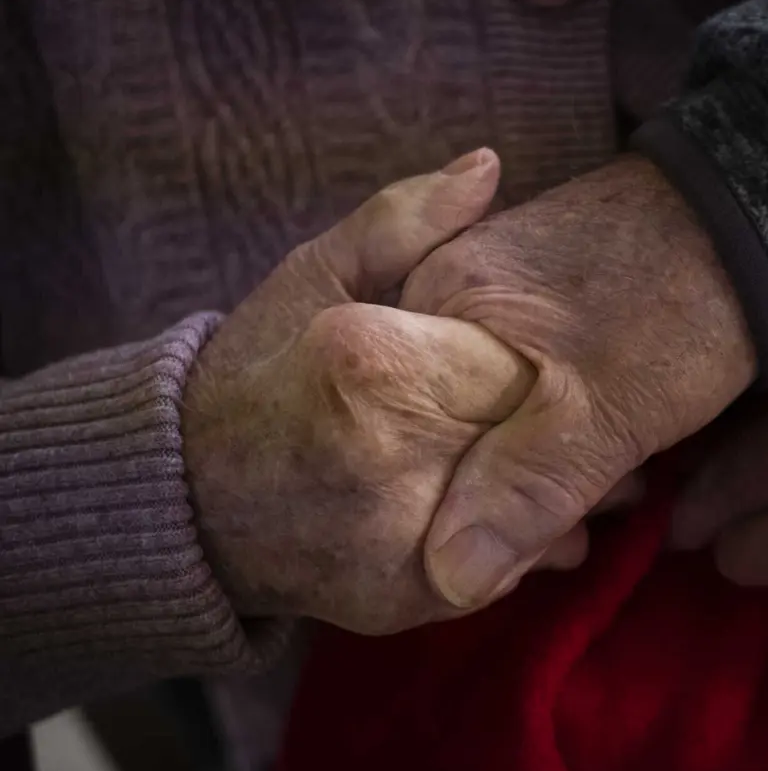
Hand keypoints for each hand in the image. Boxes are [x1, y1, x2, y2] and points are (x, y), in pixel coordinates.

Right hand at [182, 151, 583, 634]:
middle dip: (562, 421)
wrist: (190, 501)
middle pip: (539, 441)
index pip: (521, 363)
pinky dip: (520, 535)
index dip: (542, 359)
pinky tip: (506, 504)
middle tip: (574, 398)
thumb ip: (407, 222)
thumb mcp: (317, 276)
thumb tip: (488, 166)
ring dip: (557, 484)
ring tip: (541, 450)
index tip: (545, 351)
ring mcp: (399, 548)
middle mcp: (388, 467)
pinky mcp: (408, 604)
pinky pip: (507, 565)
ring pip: (539, 512)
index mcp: (371, 369)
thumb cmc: (259, 370)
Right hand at [399, 156, 756, 608]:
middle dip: (495, 482)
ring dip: (529, 458)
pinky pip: (507, 380)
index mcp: (434, 305)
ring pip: (475, 407)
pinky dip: (545, 421)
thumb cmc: (681, 311)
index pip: (398, 430)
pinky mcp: (526, 290)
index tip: (524, 535)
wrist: (754, 220)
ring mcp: (484, 281)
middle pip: (433, 422)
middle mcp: (439, 286)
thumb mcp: (607, 412)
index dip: (448, 499)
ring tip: (602, 486)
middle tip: (581, 513)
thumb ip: (528, 487)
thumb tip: (450, 578)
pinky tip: (595, 445)